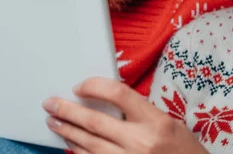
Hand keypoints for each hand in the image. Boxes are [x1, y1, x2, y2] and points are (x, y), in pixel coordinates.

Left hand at [43, 78, 206, 153]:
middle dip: (67, 111)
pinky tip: (70, 145)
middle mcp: (141, 142)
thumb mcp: (168, 122)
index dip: (94, 87)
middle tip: (50, 103)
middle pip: (95, 122)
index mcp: (155, 122)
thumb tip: (105, 100)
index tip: (80, 86)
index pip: (118, 94)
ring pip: (89, 144)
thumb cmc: (182, 150)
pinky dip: (79, 152)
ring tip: (54, 122)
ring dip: (68, 132)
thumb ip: (139, 111)